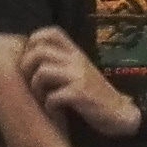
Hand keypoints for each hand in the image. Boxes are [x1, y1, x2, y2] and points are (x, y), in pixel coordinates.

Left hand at [16, 27, 138, 136]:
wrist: (120, 114)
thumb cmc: (94, 94)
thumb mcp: (80, 71)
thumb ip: (62, 61)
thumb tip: (30, 59)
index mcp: (76, 52)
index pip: (50, 32)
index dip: (33, 43)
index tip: (31, 61)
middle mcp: (77, 59)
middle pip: (39, 51)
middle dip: (27, 68)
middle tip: (30, 83)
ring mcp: (79, 76)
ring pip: (42, 72)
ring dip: (36, 88)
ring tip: (42, 98)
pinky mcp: (80, 94)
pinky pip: (52, 96)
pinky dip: (49, 106)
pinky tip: (54, 110)